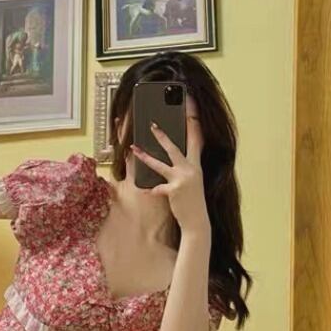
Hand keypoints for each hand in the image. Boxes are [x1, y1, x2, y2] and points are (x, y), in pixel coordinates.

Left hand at [130, 114, 209, 233]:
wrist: (197, 221)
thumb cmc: (192, 201)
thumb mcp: (193, 181)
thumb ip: (185, 168)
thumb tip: (173, 157)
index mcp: (196, 165)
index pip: (196, 140)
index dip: (193, 124)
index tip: (189, 109)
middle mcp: (191, 169)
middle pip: (174, 148)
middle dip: (162, 136)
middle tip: (152, 124)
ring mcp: (182, 179)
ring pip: (160, 164)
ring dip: (145, 157)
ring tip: (133, 149)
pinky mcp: (174, 190)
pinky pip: (157, 188)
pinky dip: (150, 190)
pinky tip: (145, 191)